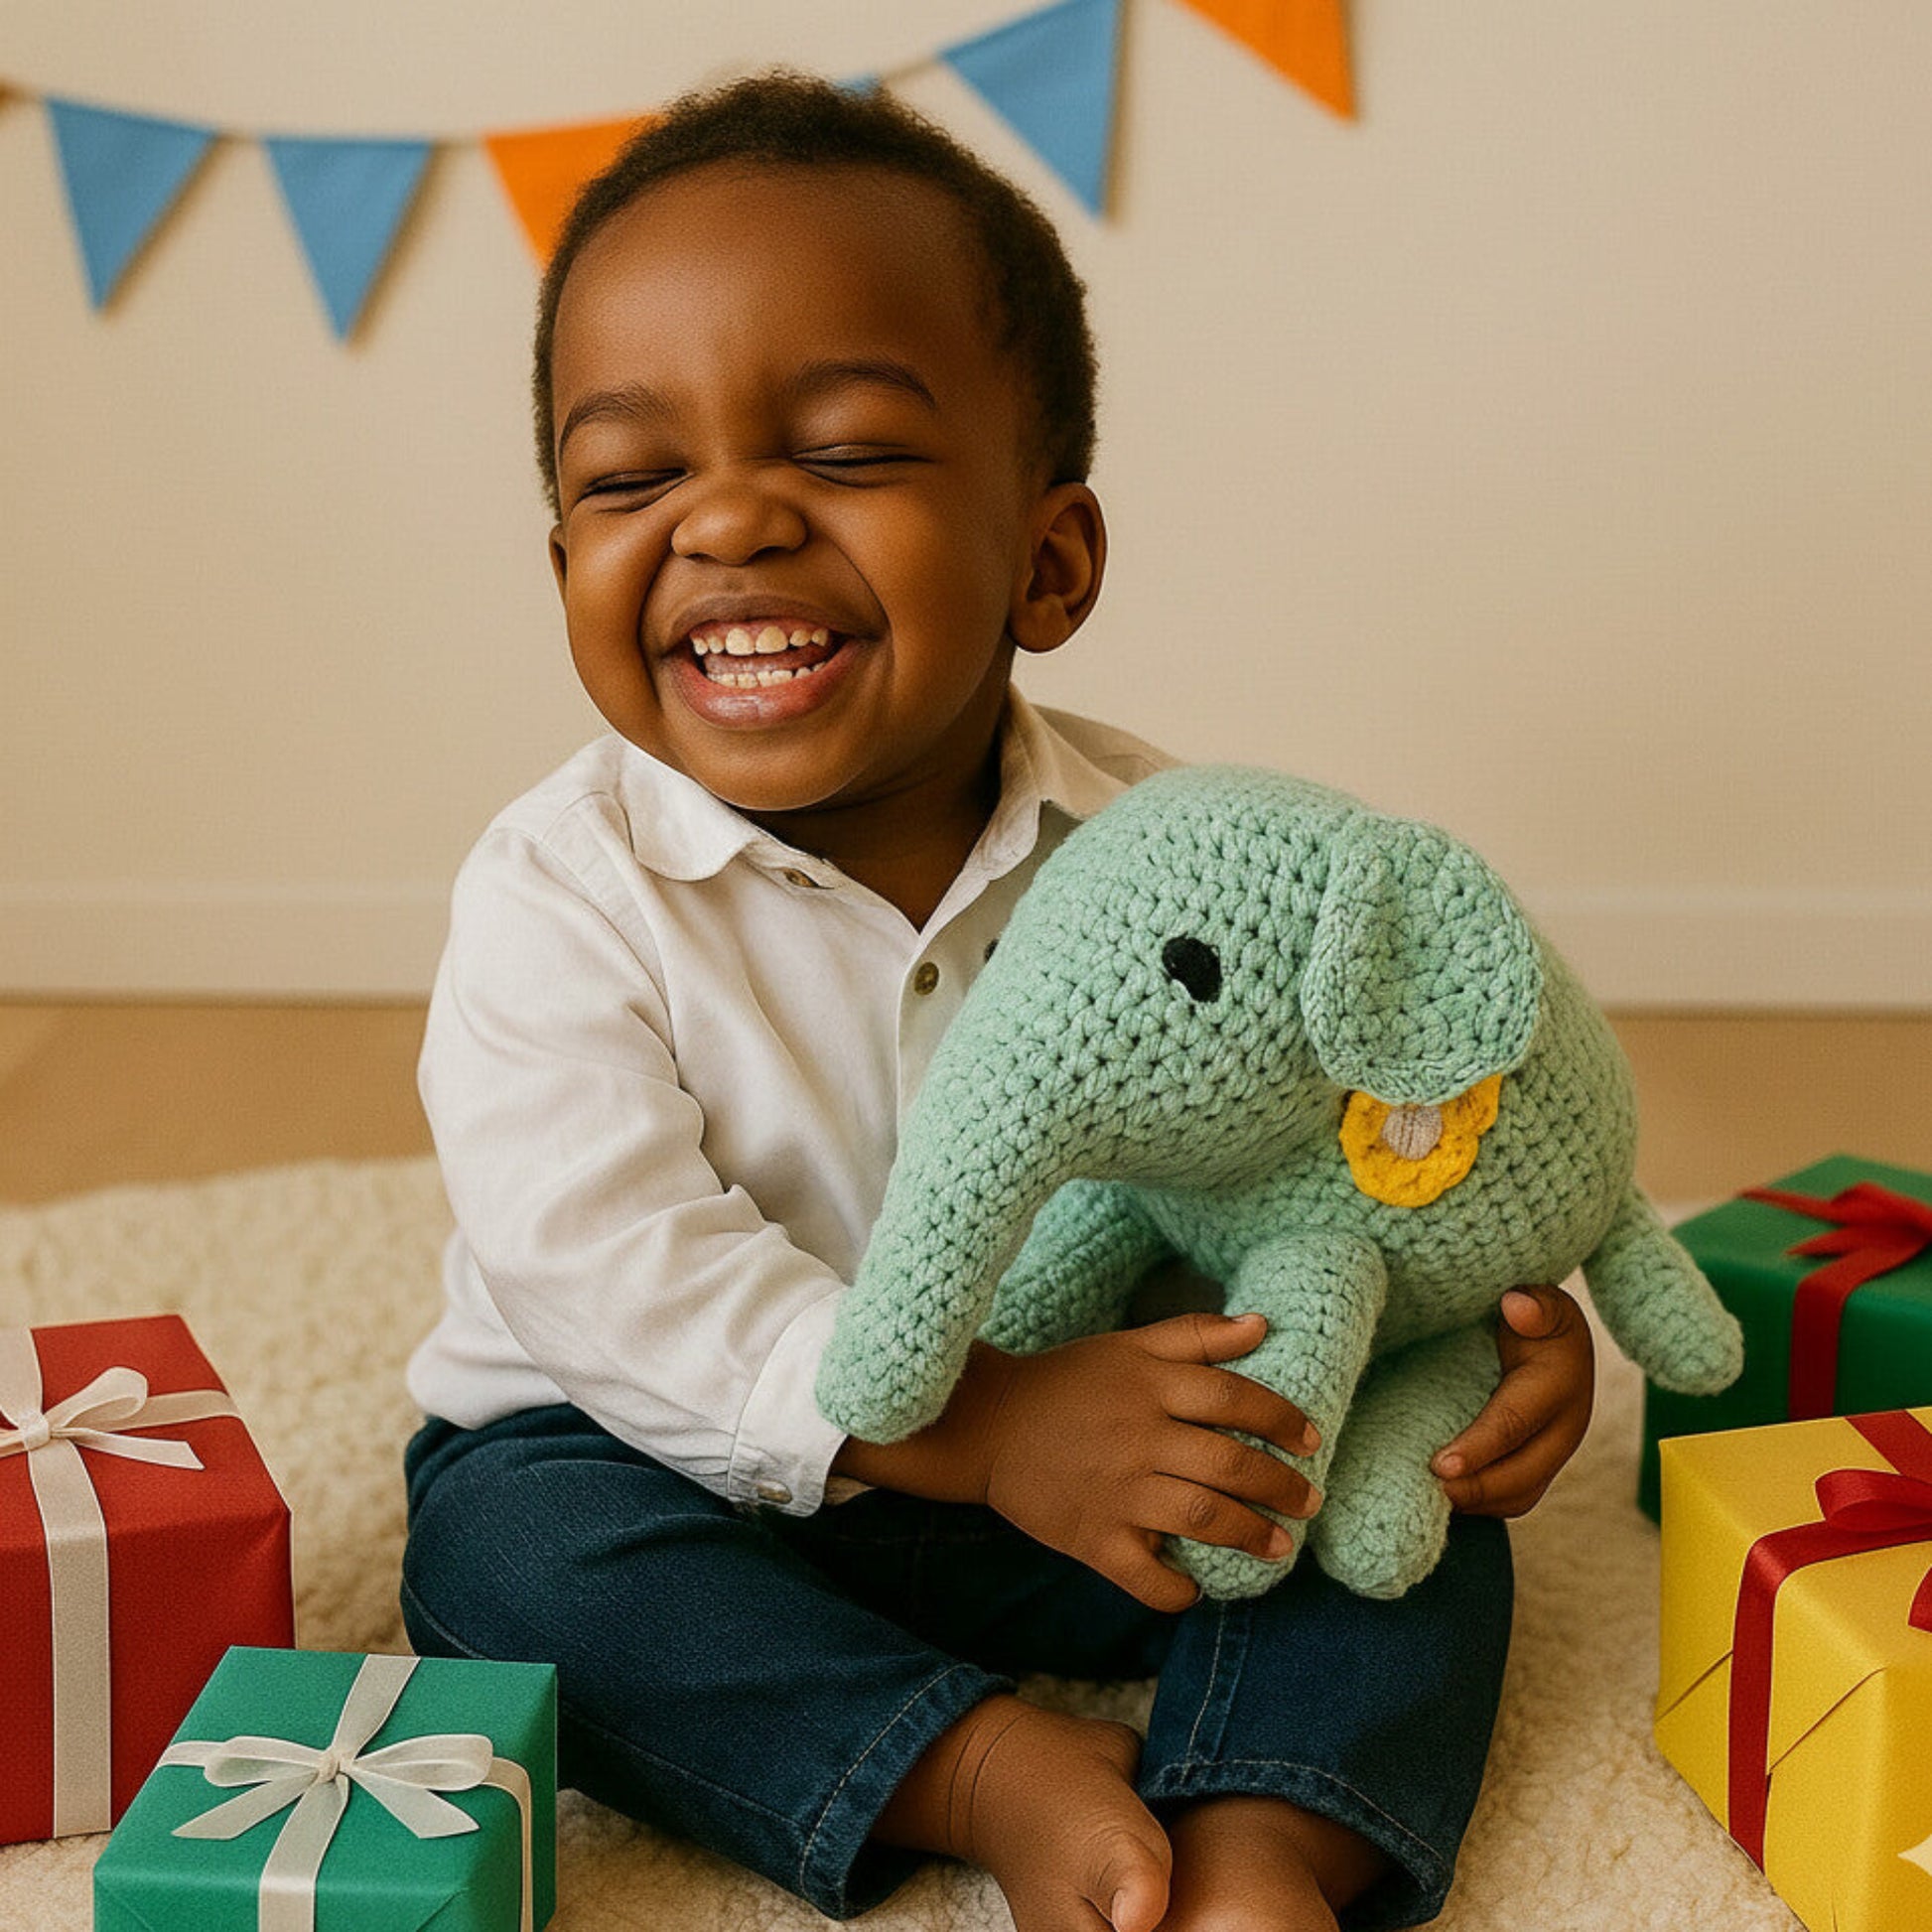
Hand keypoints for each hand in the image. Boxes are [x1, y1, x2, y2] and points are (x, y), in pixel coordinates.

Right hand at [974, 1312, 1322, 1611]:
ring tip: (1278, 1546)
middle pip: (1230, 1463)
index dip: (1282, 1419)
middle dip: (1282, 1487)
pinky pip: (1145, 1576)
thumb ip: (1195, 1335)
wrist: (985, 1423)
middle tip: (1309, 1502)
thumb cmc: (1065, 1382)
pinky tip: (1197, 1588)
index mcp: (1150, 1385)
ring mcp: (1116, 1491)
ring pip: (1202, 1517)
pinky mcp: (1092, 1538)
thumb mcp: (1127, 1346)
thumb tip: (1261, 1324)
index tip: (1311, 1440)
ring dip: (1250, 1535)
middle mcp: (1139, 1437)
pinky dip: (1177, 1590)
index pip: (1235, 1398)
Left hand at [1430, 1284, 1593, 1516]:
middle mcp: (1565, 1427)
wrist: (1555, 1337)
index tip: (1439, 1464)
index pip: (1514, 1422)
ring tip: (1427, 1499)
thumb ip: (1533, 1303)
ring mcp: (1553, 1453)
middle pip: (1521, 1474)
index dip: (1478, 1447)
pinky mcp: (1538, 1467)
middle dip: (1474, 1489)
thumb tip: (1515, 1307)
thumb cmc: (1535, 1314)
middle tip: (1426, 1490)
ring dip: (1477, 1503)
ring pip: (1519, 1495)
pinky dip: (1480, 1504)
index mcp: (1560, 1384)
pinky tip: (1442, 1497)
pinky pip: (1512, 1498)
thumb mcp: (1542, 1300)